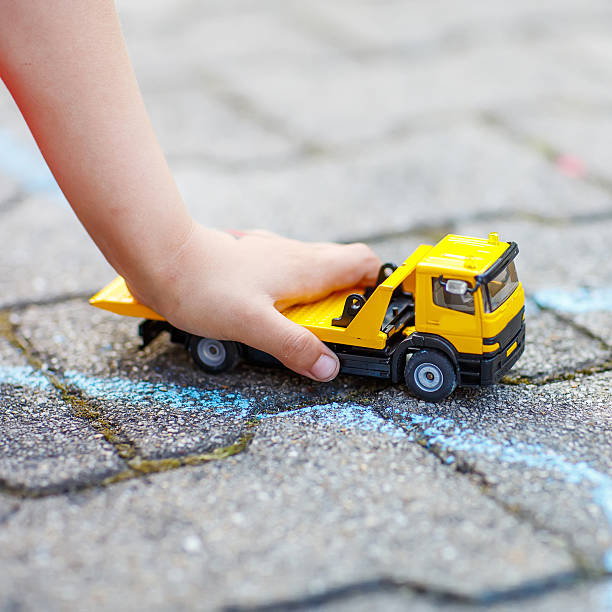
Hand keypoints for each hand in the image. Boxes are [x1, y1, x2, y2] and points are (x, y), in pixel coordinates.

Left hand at [130, 224, 380, 381]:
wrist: (162, 256)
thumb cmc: (204, 284)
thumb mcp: (253, 324)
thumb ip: (293, 345)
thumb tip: (328, 367)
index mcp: (305, 266)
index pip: (363, 262)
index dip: (381, 284)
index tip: (385, 312)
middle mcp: (294, 255)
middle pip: (343, 268)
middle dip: (352, 298)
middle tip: (346, 332)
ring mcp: (273, 255)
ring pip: (314, 271)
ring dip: (322, 298)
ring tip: (311, 329)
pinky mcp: (254, 261)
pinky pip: (288, 273)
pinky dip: (295, 294)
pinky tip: (277, 312)